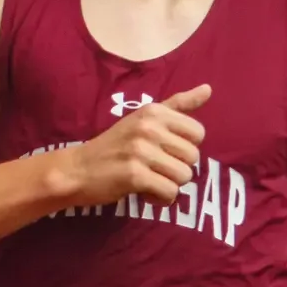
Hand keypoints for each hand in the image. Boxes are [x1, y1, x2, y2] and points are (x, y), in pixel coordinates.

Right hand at [49, 84, 210, 206]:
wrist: (77, 169)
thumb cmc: (114, 145)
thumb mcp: (144, 118)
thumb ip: (178, 105)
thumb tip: (209, 88)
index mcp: (154, 112)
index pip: (198, 133)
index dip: (184, 147)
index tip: (164, 150)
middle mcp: (148, 128)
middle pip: (193, 157)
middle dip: (177, 168)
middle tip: (153, 167)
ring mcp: (141, 151)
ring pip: (184, 177)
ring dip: (168, 184)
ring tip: (148, 179)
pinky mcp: (135, 175)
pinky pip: (169, 193)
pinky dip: (159, 198)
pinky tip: (143, 192)